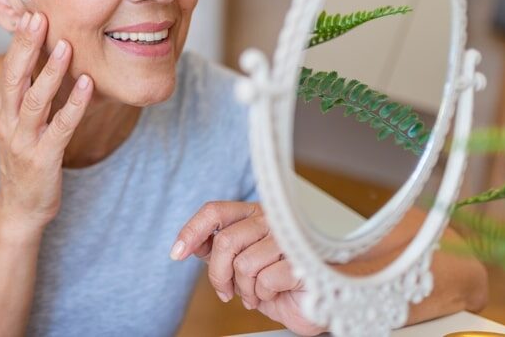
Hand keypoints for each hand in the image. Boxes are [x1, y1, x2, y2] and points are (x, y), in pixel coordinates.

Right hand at [0, 11, 92, 240]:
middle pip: (15, 77)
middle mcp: (10, 122)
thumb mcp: (20, 125)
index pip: (9, 69)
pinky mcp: (43, 159)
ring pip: (35, 100)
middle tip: (39, 16)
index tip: (30, 12)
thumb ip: (29, 96)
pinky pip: (60, 128)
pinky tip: (87, 85)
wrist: (19, 211)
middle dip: (26, 46)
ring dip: (51, 71)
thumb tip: (44, 62)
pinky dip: (74, 105)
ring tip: (65, 44)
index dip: (18, 41)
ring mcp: (25, 141)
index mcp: (5, 111)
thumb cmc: (25, 161)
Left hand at [171, 201, 325, 335]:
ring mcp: (287, 238)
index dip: (191, 231)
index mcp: (254, 214)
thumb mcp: (245, 262)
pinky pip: (265, 279)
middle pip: (224, 241)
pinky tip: (275, 293)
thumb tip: (192, 245)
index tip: (177, 252)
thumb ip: (220, 250)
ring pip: (243, 264)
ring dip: (245, 289)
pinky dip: (264, 294)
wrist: (327, 294)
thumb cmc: (284, 278)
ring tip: (256, 293)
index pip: (214, 211)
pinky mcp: (302, 260)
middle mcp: (270, 220)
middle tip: (226, 290)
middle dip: (218, 274)